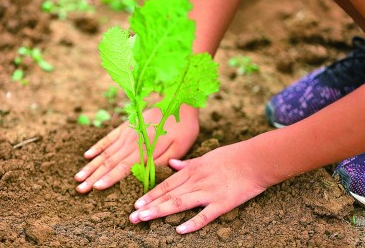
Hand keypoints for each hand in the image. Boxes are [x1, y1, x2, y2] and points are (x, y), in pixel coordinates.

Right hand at [75, 105, 198, 192]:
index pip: (123, 167)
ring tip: (78, 177)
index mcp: (145, 150)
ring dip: (91, 165)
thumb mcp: (179, 148)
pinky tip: (87, 155)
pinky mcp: (126, 126)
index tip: (95, 187)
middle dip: (94, 176)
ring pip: (105, 152)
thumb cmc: (183, 129)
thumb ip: (161, 162)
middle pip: (110, 162)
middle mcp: (132, 142)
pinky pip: (108, 138)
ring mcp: (127, 133)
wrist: (179, 102)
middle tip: (79, 189)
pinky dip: (97, 147)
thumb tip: (145, 176)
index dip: (109, 178)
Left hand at [129, 142, 267, 233]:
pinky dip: (192, 223)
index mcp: (192, 170)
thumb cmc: (231, 156)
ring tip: (144, 219)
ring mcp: (208, 192)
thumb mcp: (206, 156)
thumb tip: (172, 164)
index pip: (166, 185)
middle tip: (132, 217)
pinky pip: (205, 215)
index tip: (136, 204)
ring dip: (160, 211)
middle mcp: (196, 181)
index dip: (150, 194)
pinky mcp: (222, 203)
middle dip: (149, 205)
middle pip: (168, 195)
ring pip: (180, 203)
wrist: (255, 160)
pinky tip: (179, 230)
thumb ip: (188, 163)